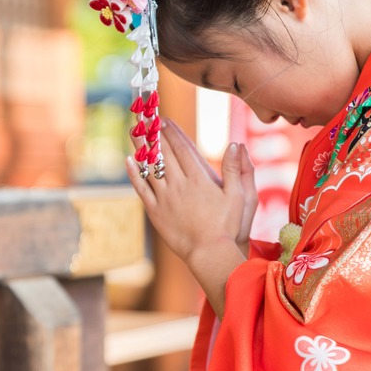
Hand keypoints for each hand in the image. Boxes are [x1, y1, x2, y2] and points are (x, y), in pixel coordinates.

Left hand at [126, 120, 258, 315]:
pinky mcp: (156, 212)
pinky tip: (129, 160)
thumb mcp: (241, 196)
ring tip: (133, 130)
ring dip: (140, 147)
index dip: (172, 132)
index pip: (182, 148)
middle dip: (154, 133)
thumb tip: (235, 144)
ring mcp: (165, 198)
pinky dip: (134, 173)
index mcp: (199, 179)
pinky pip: (142, 189)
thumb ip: (238, 169)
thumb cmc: (229, 226)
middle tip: (144, 116)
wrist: (210, 254)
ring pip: (149, 167)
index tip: (163, 119)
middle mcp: (179, 185)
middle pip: (163, 153)